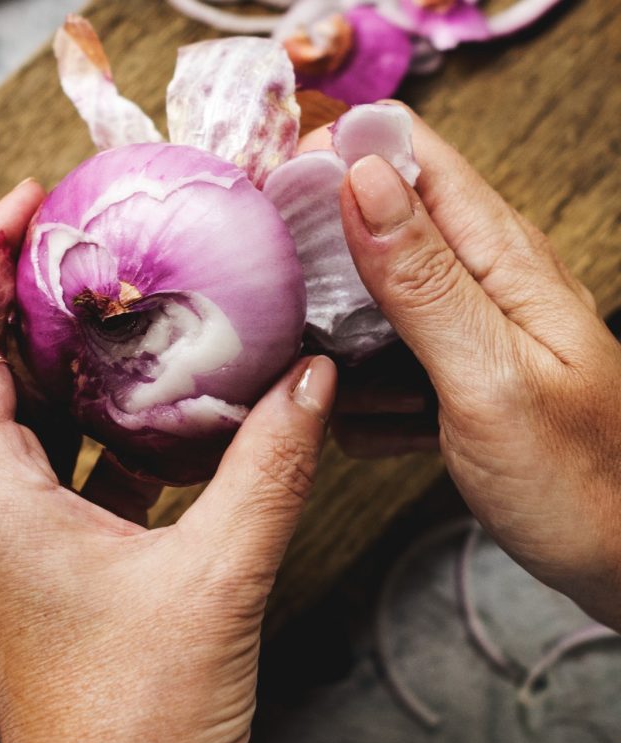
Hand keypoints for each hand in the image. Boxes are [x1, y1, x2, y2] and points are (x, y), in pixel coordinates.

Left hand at [0, 180, 337, 742]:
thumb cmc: (137, 718)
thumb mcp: (219, 580)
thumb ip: (267, 471)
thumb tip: (308, 379)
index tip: (27, 200)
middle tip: (55, 238)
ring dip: (24, 352)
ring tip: (92, 301)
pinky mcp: (27, 566)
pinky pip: (28, 465)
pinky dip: (64, 417)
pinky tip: (132, 408)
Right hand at [335, 104, 620, 627]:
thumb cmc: (579, 479)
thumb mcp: (488, 375)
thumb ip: (421, 279)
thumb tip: (361, 177)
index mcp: (498, 255)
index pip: (408, 152)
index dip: (336, 156)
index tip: (274, 199)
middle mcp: (479, 278)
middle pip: (373, 222)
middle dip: (325, 265)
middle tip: (308, 323)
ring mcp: (461, 328)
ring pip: (362, 301)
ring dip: (344, 347)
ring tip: (370, 396)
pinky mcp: (446, 375)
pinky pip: (373, 362)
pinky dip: (366, 396)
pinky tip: (395, 430)